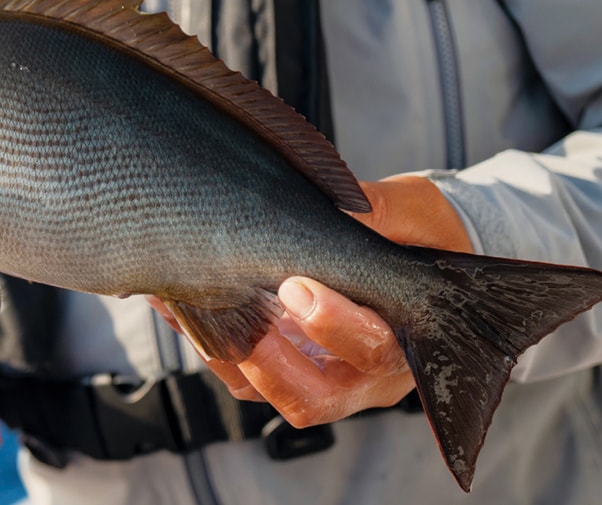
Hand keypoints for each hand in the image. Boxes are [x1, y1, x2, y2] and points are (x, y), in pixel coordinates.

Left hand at [152, 175, 471, 426]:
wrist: (414, 249)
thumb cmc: (422, 234)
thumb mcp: (415, 212)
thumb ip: (382, 213)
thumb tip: (339, 204)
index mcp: (406, 340)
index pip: (371, 350)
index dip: (331, 325)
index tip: (295, 285)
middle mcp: (363, 374)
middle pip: (314, 396)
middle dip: (268, 360)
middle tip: (236, 309)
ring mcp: (319, 374)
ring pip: (264, 391)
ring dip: (222, 351)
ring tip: (187, 301)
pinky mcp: (284, 364)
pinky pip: (238, 371)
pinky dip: (206, 338)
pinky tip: (178, 301)